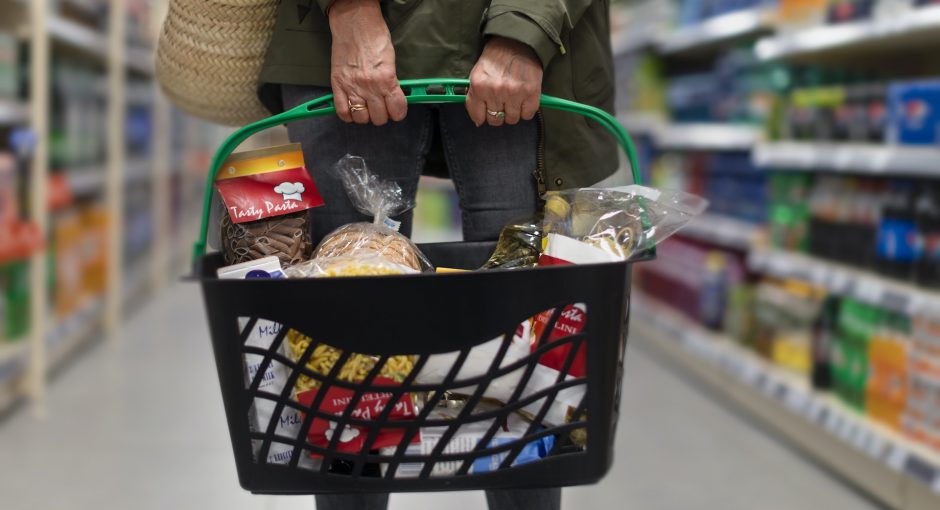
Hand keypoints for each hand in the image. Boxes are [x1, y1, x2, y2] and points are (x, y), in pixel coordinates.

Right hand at [328, 0, 406, 125]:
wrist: (354, 23)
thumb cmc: (374, 36)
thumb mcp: (391, 61)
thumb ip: (392, 82)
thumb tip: (394, 99)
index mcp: (387, 79)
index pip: (397, 110)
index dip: (398, 113)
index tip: (396, 110)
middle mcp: (370, 86)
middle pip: (379, 118)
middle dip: (382, 115)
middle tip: (380, 106)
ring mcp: (352, 87)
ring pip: (361, 118)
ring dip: (365, 116)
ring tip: (366, 106)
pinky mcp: (337, 84)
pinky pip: (342, 112)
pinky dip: (348, 114)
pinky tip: (352, 108)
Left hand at [466, 37, 542, 126]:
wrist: (517, 41)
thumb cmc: (496, 57)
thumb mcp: (478, 73)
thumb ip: (475, 96)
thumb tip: (478, 120)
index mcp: (479, 86)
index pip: (478, 116)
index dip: (483, 116)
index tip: (487, 112)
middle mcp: (495, 91)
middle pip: (496, 120)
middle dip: (499, 113)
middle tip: (502, 102)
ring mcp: (514, 93)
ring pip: (512, 119)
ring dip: (513, 112)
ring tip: (514, 98)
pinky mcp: (531, 93)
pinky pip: (527, 115)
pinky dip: (526, 110)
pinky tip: (524, 98)